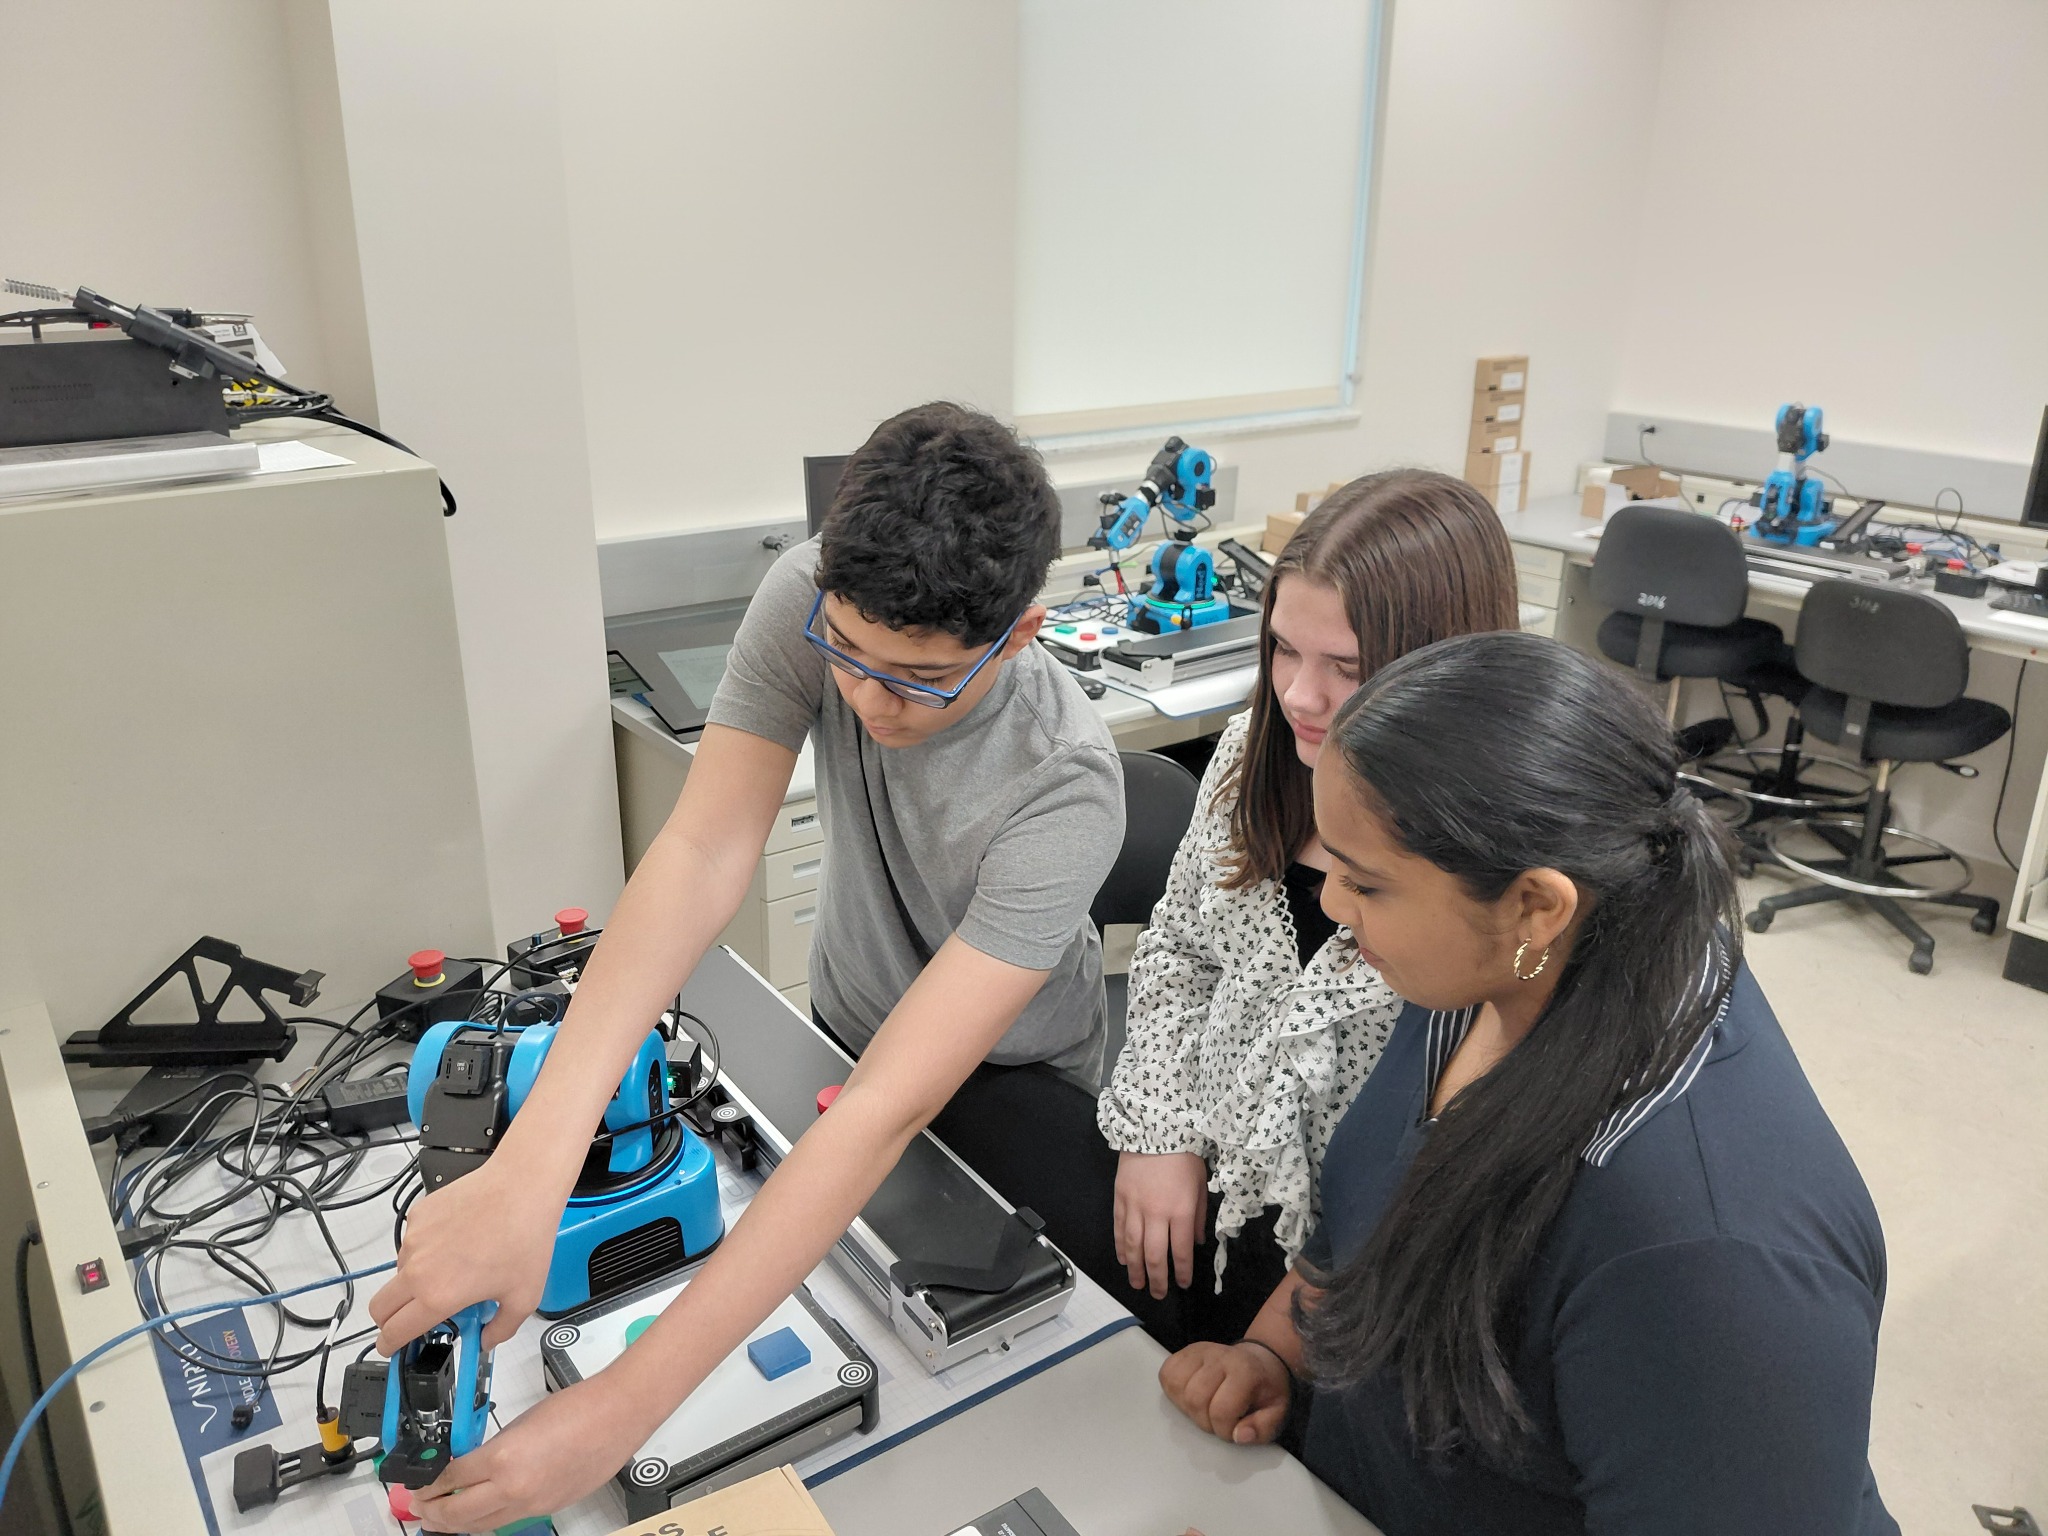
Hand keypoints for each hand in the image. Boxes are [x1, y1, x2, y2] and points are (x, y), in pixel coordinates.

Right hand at [371, 1157, 562, 1352]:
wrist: (521, 1187)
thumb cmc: (524, 1238)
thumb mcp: (523, 1297)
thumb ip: (500, 1329)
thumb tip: (487, 1340)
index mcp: (437, 1296)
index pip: (394, 1332)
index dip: (390, 1346)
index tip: (392, 1347)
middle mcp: (417, 1269)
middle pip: (379, 1308)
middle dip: (390, 1320)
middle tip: (414, 1319)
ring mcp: (413, 1240)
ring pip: (398, 1273)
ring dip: (413, 1282)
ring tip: (453, 1271)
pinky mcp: (418, 1215)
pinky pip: (411, 1243)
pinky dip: (425, 1250)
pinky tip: (457, 1242)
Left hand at [410, 1373, 645, 1531]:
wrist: (617, 1415)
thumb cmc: (578, 1408)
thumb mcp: (520, 1423)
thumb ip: (493, 1447)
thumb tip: (471, 1464)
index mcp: (503, 1459)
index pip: (451, 1480)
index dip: (430, 1485)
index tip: (419, 1484)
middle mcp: (514, 1489)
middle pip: (457, 1514)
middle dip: (432, 1513)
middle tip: (418, 1508)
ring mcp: (532, 1504)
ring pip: (481, 1526)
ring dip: (456, 1524)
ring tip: (440, 1520)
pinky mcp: (549, 1509)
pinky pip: (506, 1522)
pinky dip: (485, 1522)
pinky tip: (479, 1515)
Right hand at [1113, 1150, 1209, 1298]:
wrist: (1154, 1129)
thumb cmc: (1183, 1155)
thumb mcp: (1200, 1184)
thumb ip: (1198, 1215)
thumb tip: (1196, 1242)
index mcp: (1180, 1211)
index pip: (1181, 1251)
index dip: (1182, 1271)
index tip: (1183, 1284)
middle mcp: (1157, 1214)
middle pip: (1154, 1255)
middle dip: (1157, 1278)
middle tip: (1158, 1294)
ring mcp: (1135, 1207)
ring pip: (1133, 1246)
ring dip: (1135, 1269)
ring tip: (1137, 1284)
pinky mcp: (1120, 1199)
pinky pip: (1120, 1229)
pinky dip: (1121, 1247)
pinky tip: (1124, 1259)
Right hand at [1160, 1340, 1289, 1444]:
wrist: (1259, 1362)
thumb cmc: (1265, 1390)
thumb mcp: (1277, 1412)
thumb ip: (1262, 1428)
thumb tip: (1239, 1436)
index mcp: (1245, 1371)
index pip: (1221, 1410)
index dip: (1225, 1430)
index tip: (1234, 1430)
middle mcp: (1219, 1356)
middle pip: (1195, 1399)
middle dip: (1205, 1422)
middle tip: (1218, 1420)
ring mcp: (1199, 1351)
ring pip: (1177, 1387)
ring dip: (1188, 1408)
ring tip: (1205, 1408)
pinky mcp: (1184, 1352)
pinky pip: (1166, 1374)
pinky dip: (1174, 1391)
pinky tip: (1190, 1396)